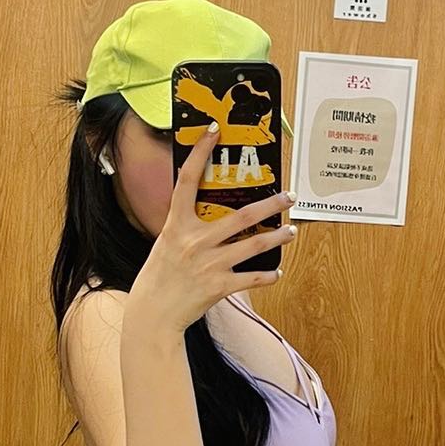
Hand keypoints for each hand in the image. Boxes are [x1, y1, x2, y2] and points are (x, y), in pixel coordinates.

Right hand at [128, 123, 295, 333]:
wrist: (152, 315)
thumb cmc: (159, 277)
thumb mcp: (166, 244)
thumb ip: (186, 227)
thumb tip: (208, 212)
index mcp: (176, 225)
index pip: (188, 181)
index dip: (200, 152)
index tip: (214, 131)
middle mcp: (194, 241)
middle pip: (241, 216)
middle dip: (270, 204)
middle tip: (288, 195)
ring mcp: (209, 264)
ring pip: (254, 245)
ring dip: (278, 237)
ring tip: (292, 231)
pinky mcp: (219, 287)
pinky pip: (251, 278)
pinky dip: (267, 275)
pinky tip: (277, 272)